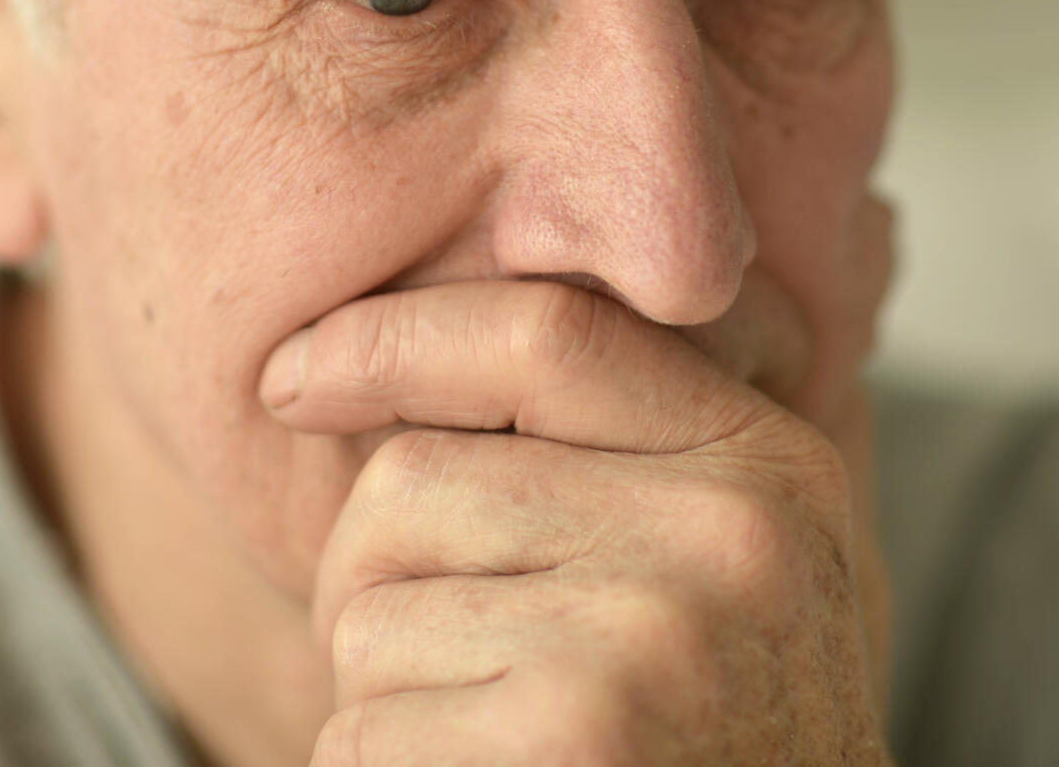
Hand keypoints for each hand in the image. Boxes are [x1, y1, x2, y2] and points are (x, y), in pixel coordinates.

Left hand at [259, 280, 889, 765]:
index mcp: (766, 463)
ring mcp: (648, 640)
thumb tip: (361, 360)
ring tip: (495, 750)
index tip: (292, 378)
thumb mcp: (727, 573)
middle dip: (369, 579)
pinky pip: (360, 733)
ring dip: (383, 700)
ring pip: (369, 618)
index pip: (543, 332)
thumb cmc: (726, 746)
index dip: (390, 339)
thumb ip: (615, 459)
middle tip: (443, 675)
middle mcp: (722, 535)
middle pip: (411, 483)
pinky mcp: (567, 743)